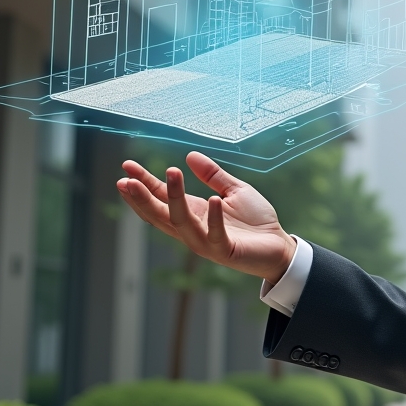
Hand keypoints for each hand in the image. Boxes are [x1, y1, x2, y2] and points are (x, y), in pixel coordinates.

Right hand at [116, 151, 295, 284]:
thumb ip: (213, 176)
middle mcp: (194, 228)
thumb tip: (190, 155)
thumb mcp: (234, 191)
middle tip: (125, 180)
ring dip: (174, 199)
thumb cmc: (256, 221)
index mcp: (194, 213)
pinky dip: (214, 218)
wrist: (280, 246)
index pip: (161, 198)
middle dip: (142, 197)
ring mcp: (207, 242)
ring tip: (170, 172)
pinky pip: (215, 235)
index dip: (143, 183)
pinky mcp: (226, 251)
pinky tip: (212, 200)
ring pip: (182, 222)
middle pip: (160, 214)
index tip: (126, 166)